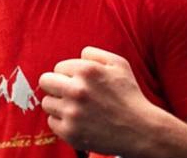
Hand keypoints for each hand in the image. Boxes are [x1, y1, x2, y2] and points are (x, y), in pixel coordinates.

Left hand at [39, 47, 156, 155]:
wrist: (142, 131)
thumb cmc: (129, 95)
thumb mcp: (119, 64)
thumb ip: (94, 53)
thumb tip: (76, 55)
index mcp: (86, 70)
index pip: (58, 68)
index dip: (69, 75)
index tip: (81, 84)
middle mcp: (77, 90)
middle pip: (44, 82)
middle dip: (56, 86)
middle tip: (70, 94)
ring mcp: (72, 112)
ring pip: (47, 103)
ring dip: (59, 105)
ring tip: (78, 109)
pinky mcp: (70, 132)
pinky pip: (51, 122)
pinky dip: (62, 123)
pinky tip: (79, 122)